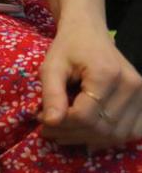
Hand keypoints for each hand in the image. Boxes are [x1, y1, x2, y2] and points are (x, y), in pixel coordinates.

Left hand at [38, 18, 141, 148]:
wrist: (90, 33)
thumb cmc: (69, 48)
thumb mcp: (51, 66)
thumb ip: (51, 93)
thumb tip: (51, 122)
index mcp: (106, 74)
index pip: (84, 115)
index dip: (61, 124)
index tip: (41, 119)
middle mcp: (130, 86)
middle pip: (101, 127)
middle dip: (71, 134)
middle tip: (48, 129)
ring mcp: (141, 94)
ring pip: (116, 134)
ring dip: (87, 139)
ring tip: (64, 132)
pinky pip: (131, 131)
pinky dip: (109, 137)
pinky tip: (88, 134)